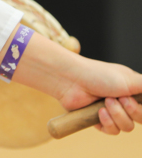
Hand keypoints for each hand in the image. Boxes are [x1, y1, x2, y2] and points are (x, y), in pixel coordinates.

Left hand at [0, 32, 141, 134]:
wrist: (71, 80)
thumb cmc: (98, 75)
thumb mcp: (129, 79)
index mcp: (132, 90)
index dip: (140, 107)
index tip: (130, 98)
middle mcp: (123, 101)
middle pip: (140, 119)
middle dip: (132, 110)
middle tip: (120, 98)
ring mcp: (111, 111)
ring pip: (127, 127)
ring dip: (118, 115)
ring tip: (105, 102)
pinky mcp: (98, 120)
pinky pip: (112, 131)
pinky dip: (107, 123)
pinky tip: (99, 112)